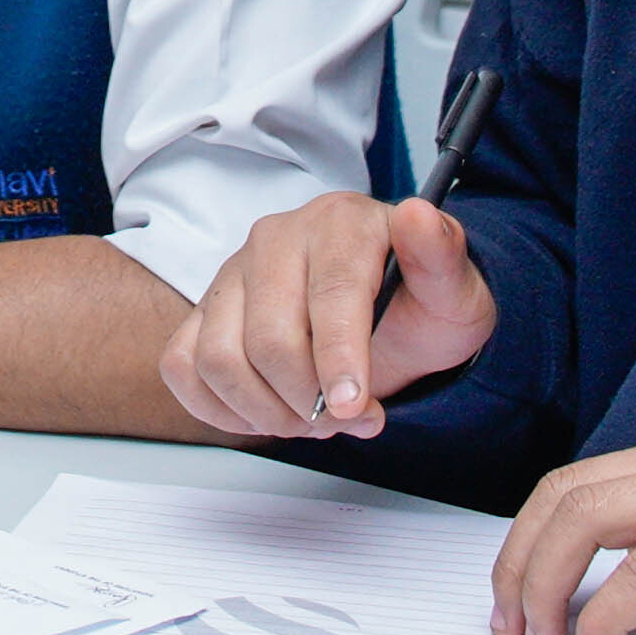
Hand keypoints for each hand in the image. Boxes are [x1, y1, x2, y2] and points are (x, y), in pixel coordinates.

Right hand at [160, 192, 498, 438]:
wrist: (392, 318)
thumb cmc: (417, 307)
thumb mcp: (453, 290)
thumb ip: (442, 257)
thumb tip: (420, 217)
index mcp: (340, 224)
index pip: (328, 293)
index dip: (340, 358)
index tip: (355, 405)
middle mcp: (277, 239)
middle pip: (269, 339)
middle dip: (308, 399)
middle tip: (345, 416)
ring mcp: (233, 273)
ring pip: (219, 358)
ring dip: (266, 411)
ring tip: (309, 417)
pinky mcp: (206, 309)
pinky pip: (183, 366)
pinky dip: (221, 408)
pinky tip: (266, 412)